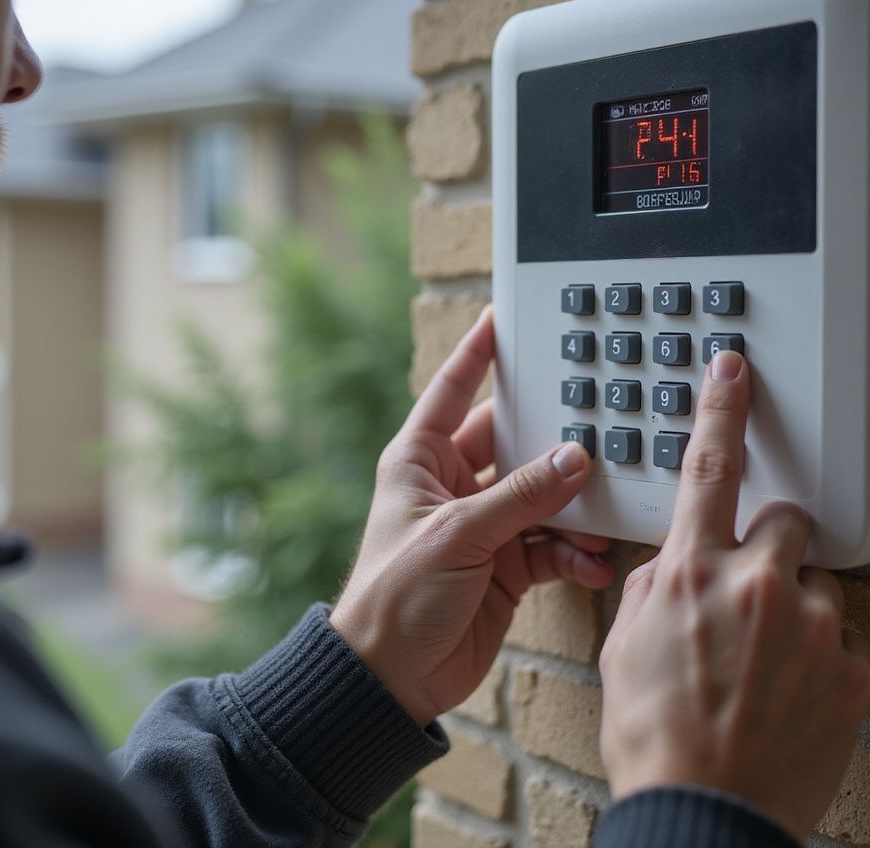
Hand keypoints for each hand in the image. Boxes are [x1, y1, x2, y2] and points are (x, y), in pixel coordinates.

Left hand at [330, 307, 613, 727]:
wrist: (392, 676)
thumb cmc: (397, 595)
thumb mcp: (458, 534)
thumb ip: (521, 496)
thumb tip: (576, 459)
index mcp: (421, 459)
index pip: (451, 390)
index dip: (477, 354)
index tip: (502, 318)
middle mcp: (452, 484)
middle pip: (512, 443)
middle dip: (552, 440)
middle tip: (595, 424)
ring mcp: (482, 525)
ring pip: (540, 495)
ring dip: (572, 505)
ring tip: (602, 512)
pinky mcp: (504, 565)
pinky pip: (549, 545)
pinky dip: (573, 552)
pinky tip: (593, 562)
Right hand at [599, 351, 869, 840]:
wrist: (703, 809)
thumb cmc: (653, 729)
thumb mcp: (626, 642)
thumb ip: (655, 584)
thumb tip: (677, 565)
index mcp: (691, 571)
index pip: (708, 469)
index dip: (721, 411)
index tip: (733, 371)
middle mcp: (756, 586)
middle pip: (787, 521)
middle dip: (771, 541)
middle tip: (749, 586)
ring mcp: (811, 628)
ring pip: (815, 583)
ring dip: (792, 607)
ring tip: (764, 661)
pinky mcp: (853, 673)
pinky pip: (843, 640)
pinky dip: (819, 655)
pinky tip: (787, 691)